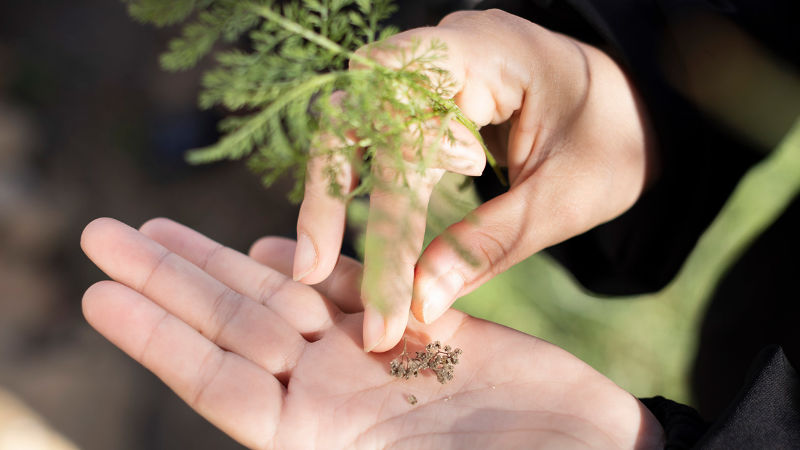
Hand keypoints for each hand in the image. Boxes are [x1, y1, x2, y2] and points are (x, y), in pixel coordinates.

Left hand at [81, 218, 662, 448]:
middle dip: (171, 281)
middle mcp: (340, 394)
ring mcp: (382, 356)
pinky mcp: (431, 323)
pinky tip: (276, 239)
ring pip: (285, 297)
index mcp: (325, 439)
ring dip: (224, 261)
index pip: (219, 383)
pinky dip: (319, 259)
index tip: (100, 294)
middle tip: (105, 234)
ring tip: (162, 229)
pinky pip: (360, 284)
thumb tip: (274, 443)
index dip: (159, 338)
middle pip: (236, 328)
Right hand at [295, 9, 655, 351]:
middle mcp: (445, 49)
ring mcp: (432, 67)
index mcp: (487, 53)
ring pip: (356, 124)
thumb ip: (490, 245)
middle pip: (357, 112)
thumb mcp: (564, 198)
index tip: (374, 288)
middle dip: (330, 193)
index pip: (407, 130)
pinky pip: (378, 135)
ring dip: (335, 191)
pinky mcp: (429, 95)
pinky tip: (353, 227)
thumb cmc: (612, 139)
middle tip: (312, 269)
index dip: (383, 211)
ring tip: (321, 260)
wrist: (636, 102)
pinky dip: (363, 183)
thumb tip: (421, 303)